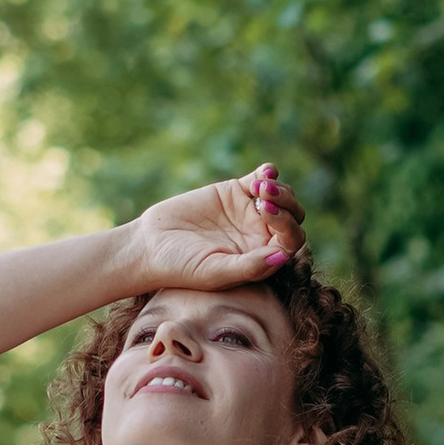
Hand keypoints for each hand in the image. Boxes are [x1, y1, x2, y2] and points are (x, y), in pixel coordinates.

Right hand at [119, 166, 304, 295]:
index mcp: (261, 258)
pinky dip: (268, 173)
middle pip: (292, 216)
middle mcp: (260, 236)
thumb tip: (282, 257)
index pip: (290, 241)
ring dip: (279, 189)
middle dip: (286, 204)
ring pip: (282, 196)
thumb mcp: (215, 272)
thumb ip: (249, 267)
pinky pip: (261, 179)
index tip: (266, 213)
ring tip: (259, 187)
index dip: (287, 225)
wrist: (151, 246)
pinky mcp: (236, 192)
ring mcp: (250, 213)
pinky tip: (265, 173)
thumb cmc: (182, 268)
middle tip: (264, 198)